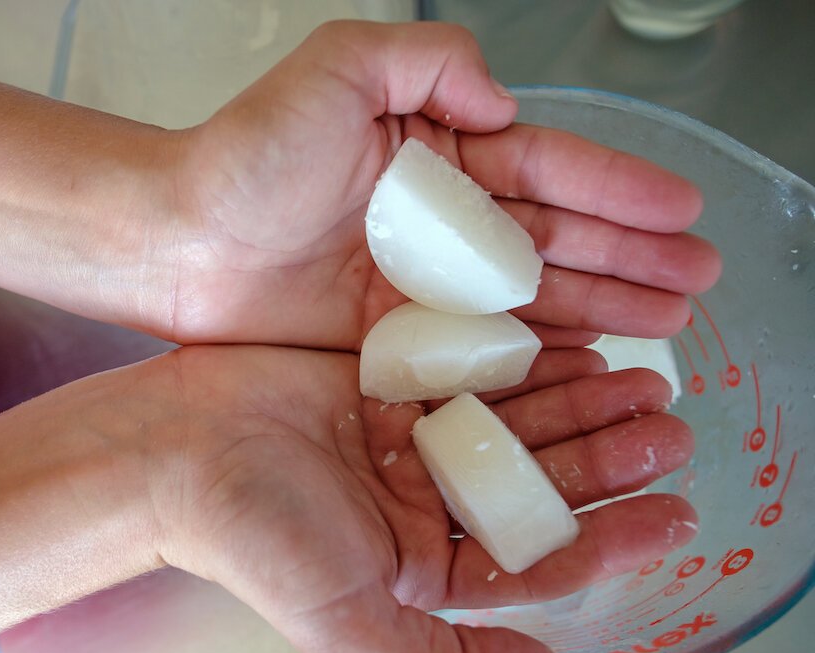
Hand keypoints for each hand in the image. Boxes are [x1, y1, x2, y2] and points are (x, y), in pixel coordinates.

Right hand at [157, 344, 696, 652]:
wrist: (172, 450)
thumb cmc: (252, 537)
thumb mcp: (350, 628)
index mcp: (423, 568)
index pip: (537, 558)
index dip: (612, 538)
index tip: (675, 515)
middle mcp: (424, 505)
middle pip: (538, 483)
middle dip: (608, 460)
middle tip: (669, 431)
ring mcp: (410, 439)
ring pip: (516, 422)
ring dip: (581, 405)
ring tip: (642, 384)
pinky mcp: (391, 382)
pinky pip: (474, 368)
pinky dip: (525, 360)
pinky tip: (574, 347)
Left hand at [165, 20, 719, 348]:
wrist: (184, 241)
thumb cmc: (248, 154)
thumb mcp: (340, 69)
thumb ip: (428, 63)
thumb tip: (505, 103)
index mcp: (441, 153)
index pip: (547, 169)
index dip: (618, 189)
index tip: (681, 210)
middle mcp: (445, 221)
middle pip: (557, 238)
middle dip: (632, 257)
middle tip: (698, 279)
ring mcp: (427, 285)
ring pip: (535, 296)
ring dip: (605, 307)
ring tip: (671, 324)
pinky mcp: (402, 338)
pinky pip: (486, 347)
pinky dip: (543, 355)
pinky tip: (594, 360)